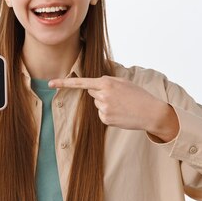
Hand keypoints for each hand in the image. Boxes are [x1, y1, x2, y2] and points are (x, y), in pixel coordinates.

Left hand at [48, 76, 178, 140]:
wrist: (151, 112)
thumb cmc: (138, 95)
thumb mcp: (123, 82)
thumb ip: (107, 81)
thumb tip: (93, 86)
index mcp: (106, 82)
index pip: (81, 82)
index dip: (64, 83)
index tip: (50, 83)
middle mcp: (102, 95)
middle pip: (92, 93)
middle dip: (101, 93)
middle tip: (119, 97)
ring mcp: (103, 108)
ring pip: (97, 104)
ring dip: (106, 104)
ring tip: (122, 105)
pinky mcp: (105, 119)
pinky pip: (101, 114)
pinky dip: (109, 114)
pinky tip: (121, 114)